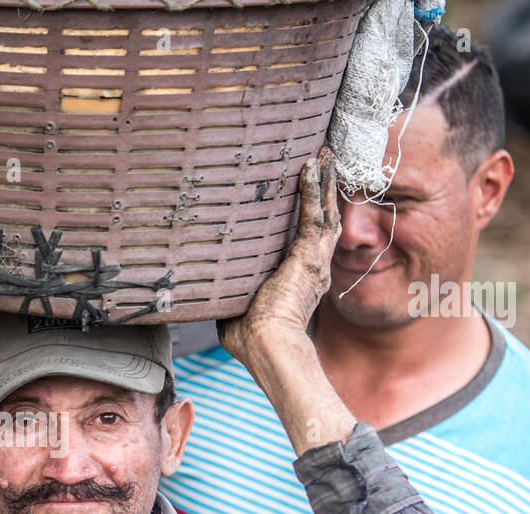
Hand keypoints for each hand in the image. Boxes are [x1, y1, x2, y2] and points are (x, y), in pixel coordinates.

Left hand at [217, 146, 340, 363]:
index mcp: (301, 276)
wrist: (265, 346)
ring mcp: (315, 261)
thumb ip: (227, 288)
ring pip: (327, 212)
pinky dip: (313, 190)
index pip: (310, 235)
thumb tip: (203, 283)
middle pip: (326, 217)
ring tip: (325, 152)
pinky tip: (311, 166)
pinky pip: (314, 217)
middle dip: (326, 186)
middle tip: (326, 156)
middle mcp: (315, 266)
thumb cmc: (249, 336)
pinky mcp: (309, 258)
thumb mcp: (235, 305)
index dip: (313, 209)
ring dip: (326, 181)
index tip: (310, 185)